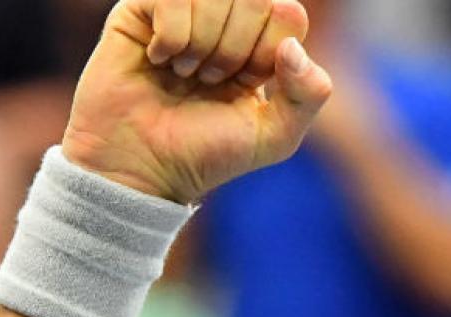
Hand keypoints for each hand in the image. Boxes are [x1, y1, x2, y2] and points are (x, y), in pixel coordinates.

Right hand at [61, 0, 333, 202]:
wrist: (142, 166)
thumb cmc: (207, 152)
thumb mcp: (275, 136)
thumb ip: (309, 94)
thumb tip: (291, 46)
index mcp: (263, 41)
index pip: (288, 13)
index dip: (268, 52)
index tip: (245, 84)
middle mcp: (225, 18)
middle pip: (255, 0)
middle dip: (235, 50)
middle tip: (210, 81)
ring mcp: (184, 10)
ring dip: (202, 45)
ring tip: (185, 74)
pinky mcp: (141, 8)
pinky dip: (171, 38)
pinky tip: (158, 59)